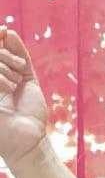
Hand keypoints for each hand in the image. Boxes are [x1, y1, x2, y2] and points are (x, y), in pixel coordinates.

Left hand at [0, 25, 48, 168]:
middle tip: (5, 78)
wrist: (23, 142)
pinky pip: (23, 59)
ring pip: (6, 55)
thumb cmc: (0, 129)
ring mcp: (13, 79)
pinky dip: (16, 47)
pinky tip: (9, 35)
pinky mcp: (28, 80)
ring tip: (12, 84)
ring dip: (6, 61)